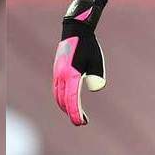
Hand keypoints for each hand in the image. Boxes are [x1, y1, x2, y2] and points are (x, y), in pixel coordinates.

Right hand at [52, 0, 105, 125]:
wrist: (75, 31)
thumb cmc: (89, 46)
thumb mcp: (96, 60)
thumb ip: (97, 75)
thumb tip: (97, 88)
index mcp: (70, 74)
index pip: (73, 99)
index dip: (76, 113)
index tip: (81, 123)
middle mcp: (61, 76)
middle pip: (64, 101)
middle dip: (72, 113)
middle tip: (82, 122)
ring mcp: (57, 74)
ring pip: (58, 96)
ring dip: (66, 107)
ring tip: (78, 115)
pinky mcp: (57, 72)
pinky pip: (58, 90)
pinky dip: (63, 98)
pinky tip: (70, 102)